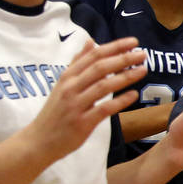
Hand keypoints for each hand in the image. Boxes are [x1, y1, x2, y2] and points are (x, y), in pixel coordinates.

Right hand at [31, 38, 146, 160]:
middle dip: (123, 58)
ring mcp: (76, 105)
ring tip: (143, 70)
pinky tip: (134, 95)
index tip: (133, 42)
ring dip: (125, 76)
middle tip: (142, 54)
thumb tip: (91, 42)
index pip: (93, 56)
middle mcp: (71, 88)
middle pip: (100, 67)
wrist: (39, 141)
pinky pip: (104, 108)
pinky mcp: (82, 123)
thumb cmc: (55, 112)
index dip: (114, 47)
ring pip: (103, 86)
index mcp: (67, 77)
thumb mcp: (63, 84)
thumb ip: (78, 63)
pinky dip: (120, 101)